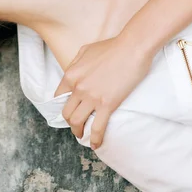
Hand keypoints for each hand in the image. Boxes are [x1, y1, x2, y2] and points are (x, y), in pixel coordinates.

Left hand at [54, 34, 153, 149]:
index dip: (63, 107)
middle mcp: (78, 87)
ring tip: (83, 135)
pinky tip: (96, 144)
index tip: (69, 112)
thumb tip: (73, 72)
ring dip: (79, 131)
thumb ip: (76, 63)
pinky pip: (97, 127)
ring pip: (77, 122)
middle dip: (70, 122)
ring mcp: (92, 97)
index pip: (59, 97)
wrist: (132, 48)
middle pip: (67, 113)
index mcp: (71, 75)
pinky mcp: (107, 104)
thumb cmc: (112, 47)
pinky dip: (95, 139)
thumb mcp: (86, 50)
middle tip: (77, 125)